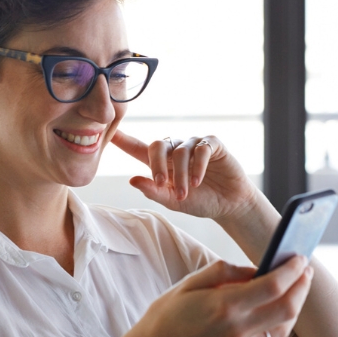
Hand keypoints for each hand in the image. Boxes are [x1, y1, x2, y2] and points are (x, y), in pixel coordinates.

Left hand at [110, 130, 258, 220]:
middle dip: (157, 166)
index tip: (108, 131)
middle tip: (162, 184)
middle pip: (157, 145)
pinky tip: (198, 181)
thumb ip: (154, 191)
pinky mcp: (212, 144)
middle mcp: (176, 150)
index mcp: (162, 163)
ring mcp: (194, 145)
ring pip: (179, 151)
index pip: (138, 148)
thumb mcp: (173, 202)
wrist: (229, 205)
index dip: (123, 140)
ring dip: (181, 174)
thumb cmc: (199, 202)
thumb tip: (132, 180)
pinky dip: (197, 166)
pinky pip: (200, 148)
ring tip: (185, 193)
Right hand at [121, 255, 313, 336]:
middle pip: (288, 308)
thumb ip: (225, 272)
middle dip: (302, 287)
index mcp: (223, 306)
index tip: (299, 259)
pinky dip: (272, 325)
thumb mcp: (189, 283)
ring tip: (292, 291)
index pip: (273, 285)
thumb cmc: (166, 316)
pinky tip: (268, 312)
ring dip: (292, 307)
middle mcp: (236, 331)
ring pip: (281, 328)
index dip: (292, 270)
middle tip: (305, 272)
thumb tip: (256, 269)